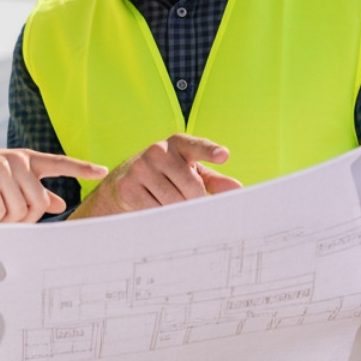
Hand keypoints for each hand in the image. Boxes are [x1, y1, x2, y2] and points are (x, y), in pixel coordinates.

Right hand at [0, 147, 107, 222]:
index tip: (102, 171)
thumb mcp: (10, 180)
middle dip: (24, 218)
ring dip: (5, 219)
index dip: (82, 168)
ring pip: (20, 210)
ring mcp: (1, 167)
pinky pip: (0, 211)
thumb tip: (60, 203)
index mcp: (28, 160)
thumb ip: (34, 189)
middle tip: (7, 216)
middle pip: (39, 203)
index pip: (60, 163)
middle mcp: (18, 160)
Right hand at [75, 133, 240, 217]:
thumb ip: (213, 180)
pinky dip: (162, 217)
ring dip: (179, 212)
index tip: (224, 155)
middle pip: (191, 186)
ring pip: (173, 201)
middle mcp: (158, 150)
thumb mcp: (190, 173)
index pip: (197, 146)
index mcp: (178, 143)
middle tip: (192, 206)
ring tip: (174, 208)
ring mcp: (140, 167)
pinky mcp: (128, 186)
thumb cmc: (167, 176)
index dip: (210, 151)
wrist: (124, 180)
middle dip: (196, 201)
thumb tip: (236, 189)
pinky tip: (158, 211)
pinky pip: (155, 211)